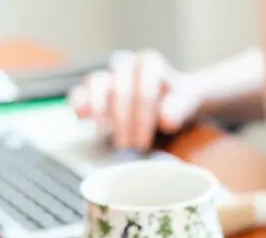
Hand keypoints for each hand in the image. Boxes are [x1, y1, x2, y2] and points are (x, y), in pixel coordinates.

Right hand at [68, 50, 201, 150]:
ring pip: (97, 85)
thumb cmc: (175, 102)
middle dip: (124, 122)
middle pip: (120, 90)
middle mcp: (126, 64)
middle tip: (129, 146)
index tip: (144, 142)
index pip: (144, 89)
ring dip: (100, 112)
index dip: (143, 118)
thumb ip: (180, 108)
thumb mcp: (187, 103)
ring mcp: (108, 75)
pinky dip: (79, 106)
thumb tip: (166, 119)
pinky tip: (82, 120)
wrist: (166, 101)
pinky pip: (79, 93)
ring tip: (103, 133)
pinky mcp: (91, 89)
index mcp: (149, 63)